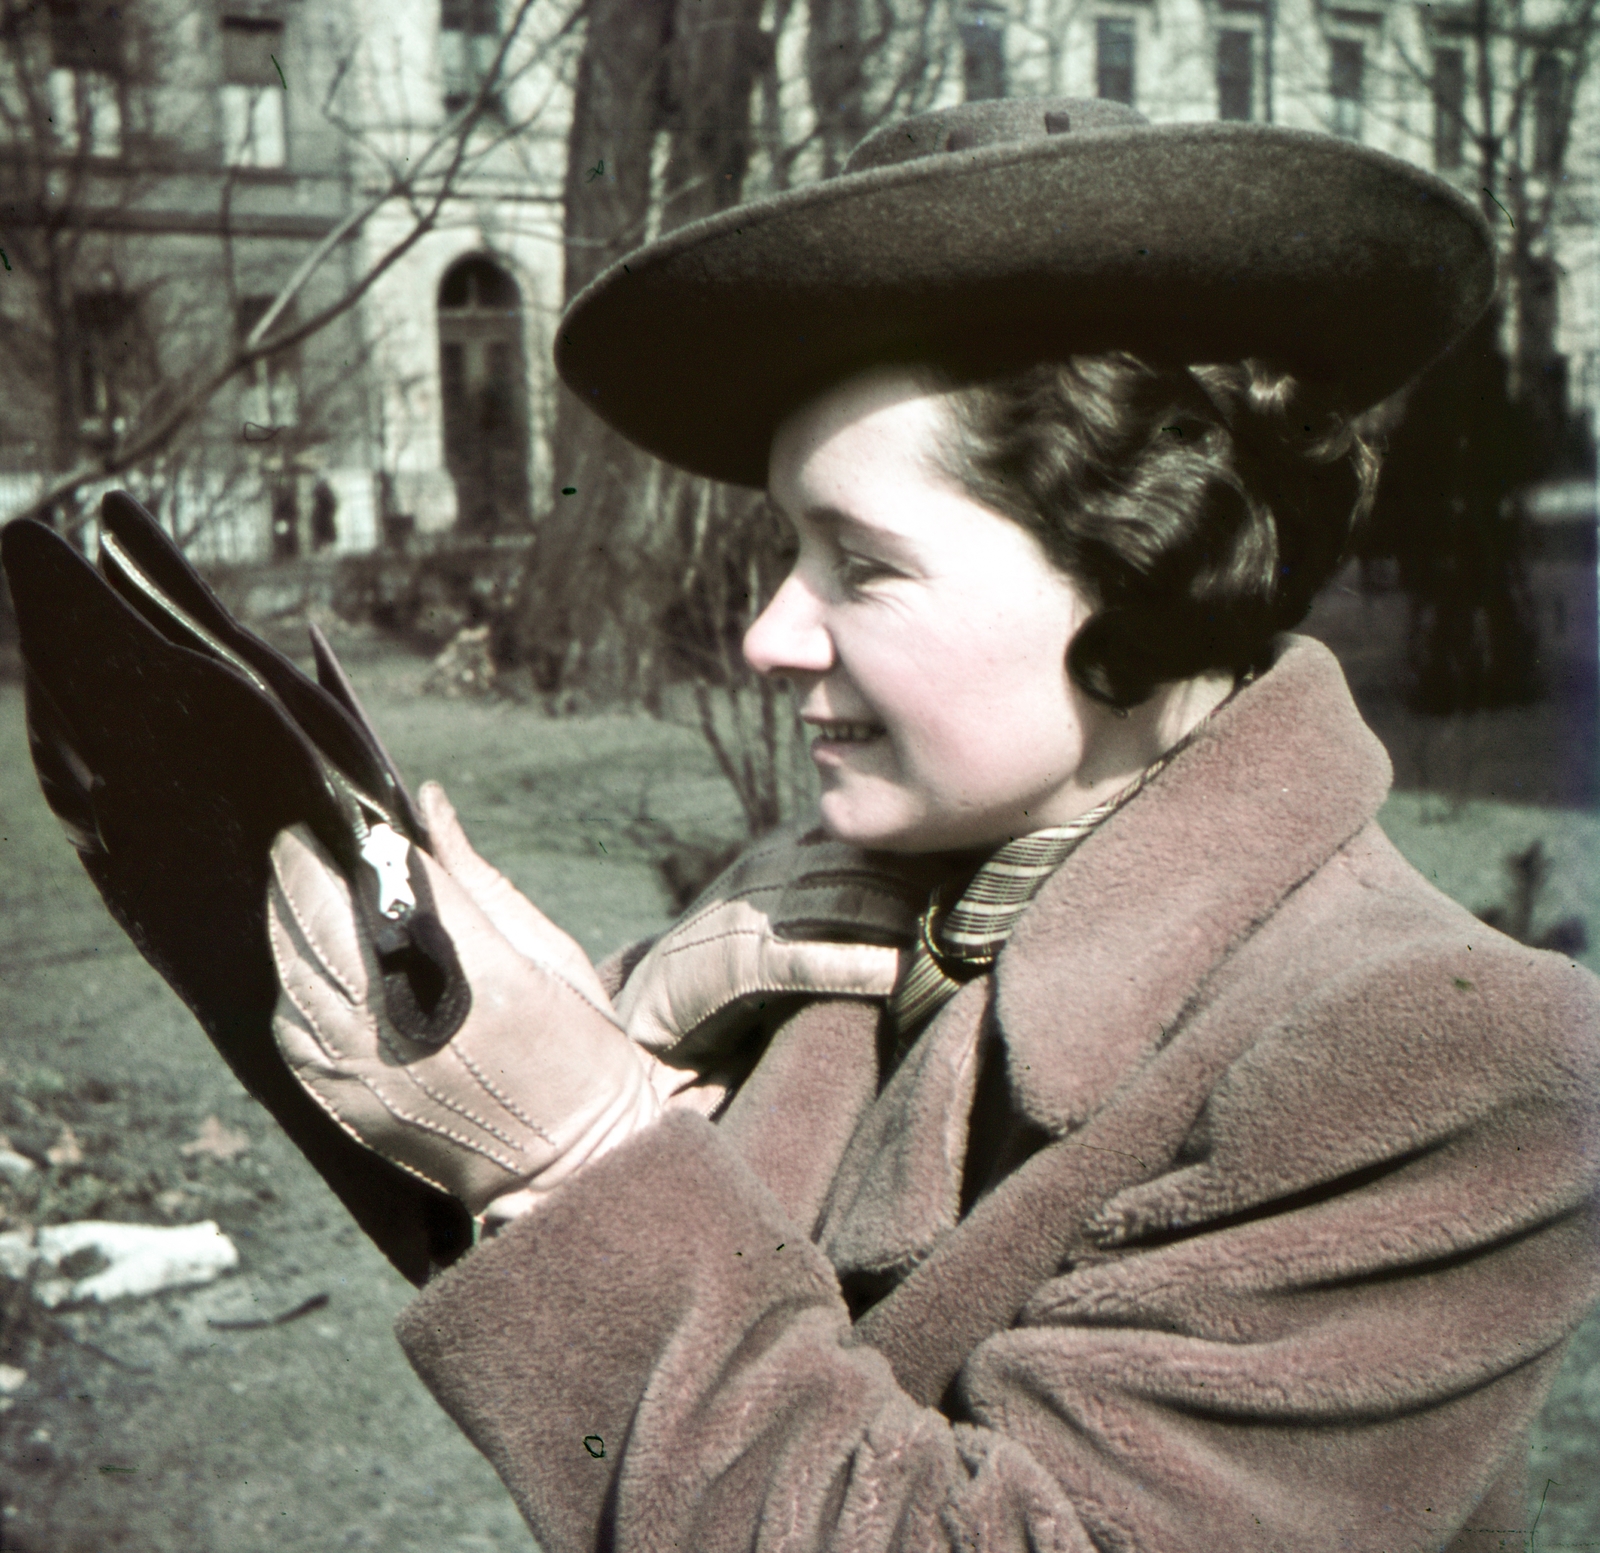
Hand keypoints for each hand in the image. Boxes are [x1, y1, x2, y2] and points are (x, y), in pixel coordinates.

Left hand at [267, 823, 661, 1220]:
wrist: (567, 1161)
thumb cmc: (575, 1045)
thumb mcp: (548, 951)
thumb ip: (476, 878)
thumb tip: (426, 804)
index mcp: (478, 974)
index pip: (390, 881)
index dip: (360, 841)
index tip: (348, 815)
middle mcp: (409, 1021)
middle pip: (322, 919)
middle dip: (302, 869)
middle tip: (300, 840)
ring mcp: (367, 1067)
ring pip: (294, 971)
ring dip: (286, 921)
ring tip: (295, 891)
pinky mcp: (346, 1102)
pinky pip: (292, 1030)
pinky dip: (291, 987)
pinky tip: (305, 966)